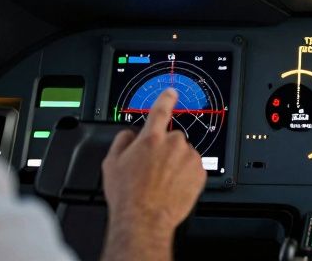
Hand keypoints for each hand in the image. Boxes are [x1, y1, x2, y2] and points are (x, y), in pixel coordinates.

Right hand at [100, 89, 206, 260]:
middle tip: (153, 169)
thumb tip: (129, 134)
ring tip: (162, 182)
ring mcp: (188, 158)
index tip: (171, 93)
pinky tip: (173, 187)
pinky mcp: (200, 173)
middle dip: (165, 149)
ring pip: (184, 154)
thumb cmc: (127, 195)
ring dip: (176, 163)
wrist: (145, 219)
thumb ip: (122, 142)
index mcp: (151, 138)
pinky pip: (194, 168)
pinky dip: (186, 175)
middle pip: (172, 138)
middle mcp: (173, 144)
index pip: (160, 109)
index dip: (166, 99)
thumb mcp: (111, 164)